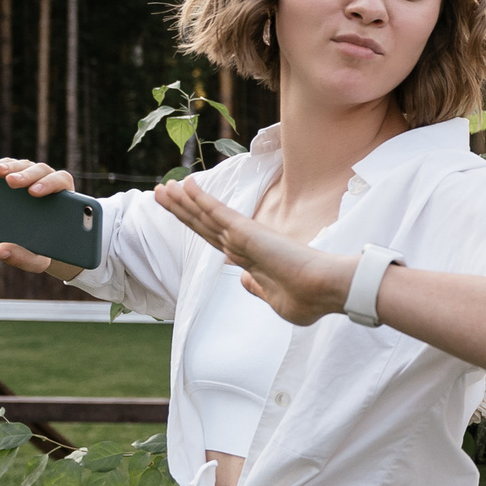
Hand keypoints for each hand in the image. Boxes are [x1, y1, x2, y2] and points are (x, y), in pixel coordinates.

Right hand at [0, 158, 79, 278]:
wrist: (44, 245)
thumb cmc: (45, 252)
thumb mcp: (37, 260)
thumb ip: (21, 257)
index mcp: (66, 201)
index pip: (62, 181)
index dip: (50, 183)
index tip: (35, 192)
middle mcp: (51, 184)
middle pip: (42, 171)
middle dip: (27, 175)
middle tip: (12, 182)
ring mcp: (34, 178)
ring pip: (25, 166)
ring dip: (10, 167)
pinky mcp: (18, 178)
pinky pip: (9, 167)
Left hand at [152, 176, 354, 326]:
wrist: (325, 290)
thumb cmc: (309, 299)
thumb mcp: (275, 300)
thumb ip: (256, 287)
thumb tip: (242, 280)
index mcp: (249, 260)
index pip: (216, 238)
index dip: (197, 225)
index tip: (184, 214)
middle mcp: (243, 246)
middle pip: (203, 224)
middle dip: (180, 209)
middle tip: (161, 192)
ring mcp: (244, 237)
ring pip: (204, 216)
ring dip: (181, 201)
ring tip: (162, 188)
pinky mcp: (246, 232)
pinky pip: (216, 213)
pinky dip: (199, 198)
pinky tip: (185, 185)